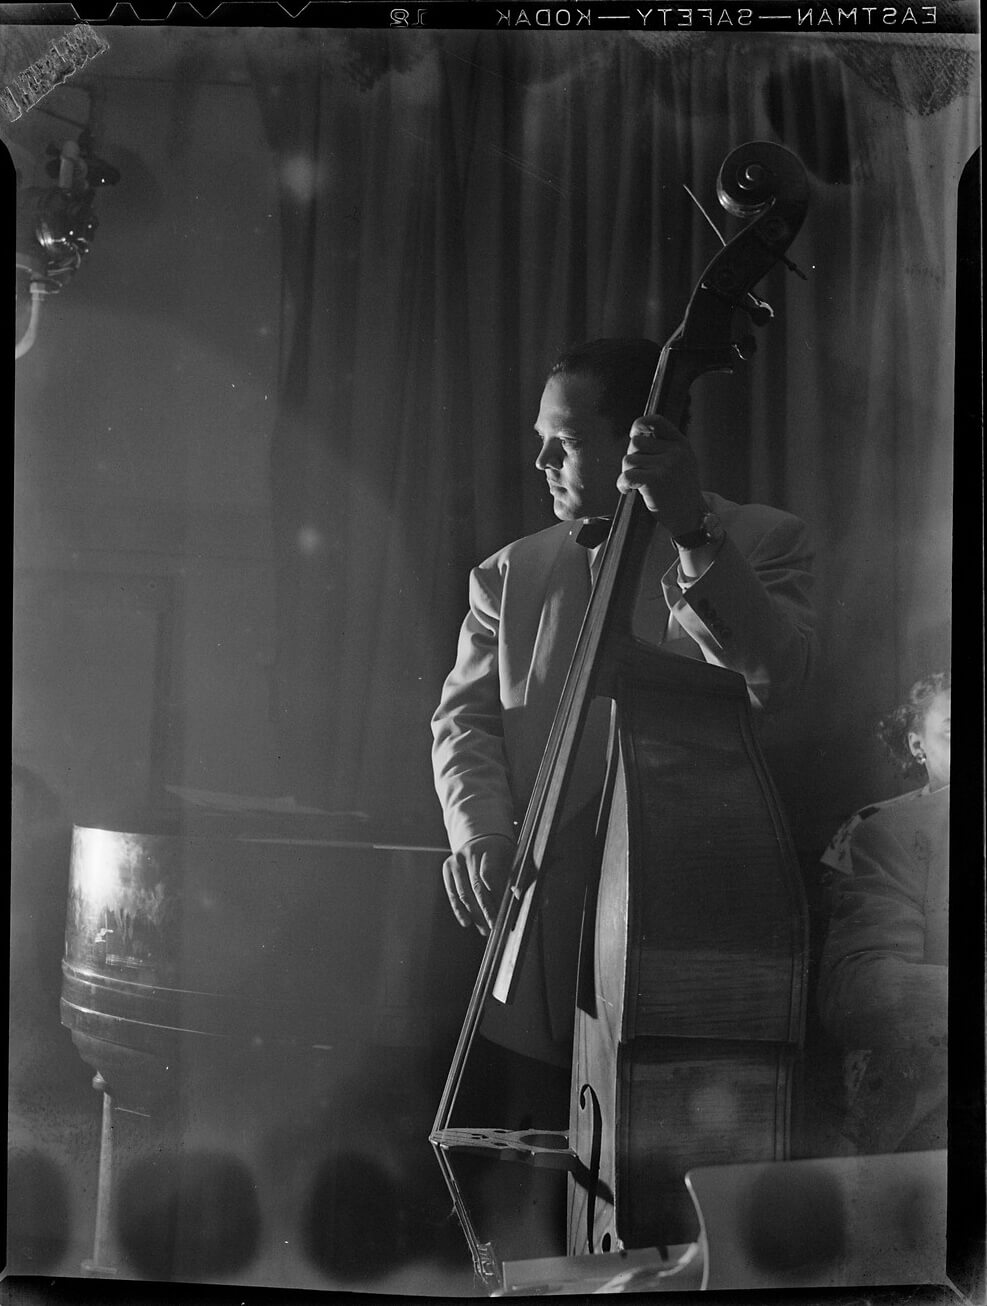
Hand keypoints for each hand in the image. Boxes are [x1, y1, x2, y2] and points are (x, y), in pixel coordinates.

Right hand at [442, 833, 514, 934]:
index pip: (490, 875)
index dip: (496, 896)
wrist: (482, 838)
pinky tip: (467, 922)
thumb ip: (524, 879)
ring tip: (485, 930)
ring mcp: (457, 859)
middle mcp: (471, 852)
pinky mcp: (448, 866)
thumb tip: (539, 901)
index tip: (505, 913)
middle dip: (487, 910)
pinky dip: (459, 909)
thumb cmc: (503, 854)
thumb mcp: (516, 858)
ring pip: (464, 893)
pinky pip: (452, 893)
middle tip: (495, 928)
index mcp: (491, 848)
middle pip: (477, 887)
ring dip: (475, 914)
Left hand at [616, 416, 704, 537]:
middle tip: (638, 473)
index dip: (641, 423)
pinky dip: (622, 483)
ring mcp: (666, 465)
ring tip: (635, 485)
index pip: (657, 421)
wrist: (689, 517)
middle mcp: (675, 452)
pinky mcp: (655, 480)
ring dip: (627, 473)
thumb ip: (666, 448)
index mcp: (681, 444)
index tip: (634, 433)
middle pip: (636, 443)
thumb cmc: (681, 492)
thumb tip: (637, 435)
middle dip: (632, 457)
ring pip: (629, 460)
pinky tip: (627, 490)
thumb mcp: (683, 463)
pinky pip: (627, 475)